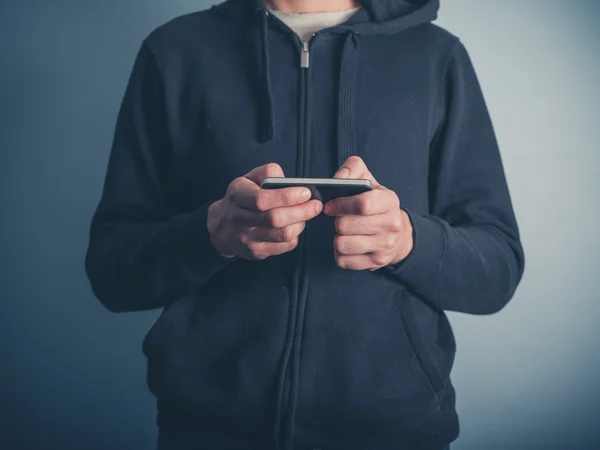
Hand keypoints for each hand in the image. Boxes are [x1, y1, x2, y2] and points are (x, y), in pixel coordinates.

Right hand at [207, 163, 322, 260]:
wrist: (220, 228)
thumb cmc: (241, 199)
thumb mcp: (247, 179)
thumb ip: (267, 173)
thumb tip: (287, 179)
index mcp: (237, 196)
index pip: (262, 199)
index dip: (287, 196)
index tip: (306, 192)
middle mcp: (239, 219)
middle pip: (275, 219)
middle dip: (302, 211)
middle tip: (316, 204)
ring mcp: (247, 239)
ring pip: (282, 234)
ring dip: (301, 223)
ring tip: (307, 214)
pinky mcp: (256, 252)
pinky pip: (284, 246)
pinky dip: (296, 235)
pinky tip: (296, 225)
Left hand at [323, 156, 412, 270]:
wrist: (398, 234)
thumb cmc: (375, 203)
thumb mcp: (369, 180)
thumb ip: (353, 168)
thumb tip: (339, 178)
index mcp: (390, 201)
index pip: (362, 204)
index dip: (341, 204)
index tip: (330, 206)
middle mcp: (391, 225)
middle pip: (346, 226)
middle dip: (336, 222)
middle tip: (338, 219)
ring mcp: (384, 246)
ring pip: (342, 245)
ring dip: (337, 238)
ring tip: (343, 232)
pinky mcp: (375, 262)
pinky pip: (343, 261)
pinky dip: (339, 254)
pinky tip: (347, 245)